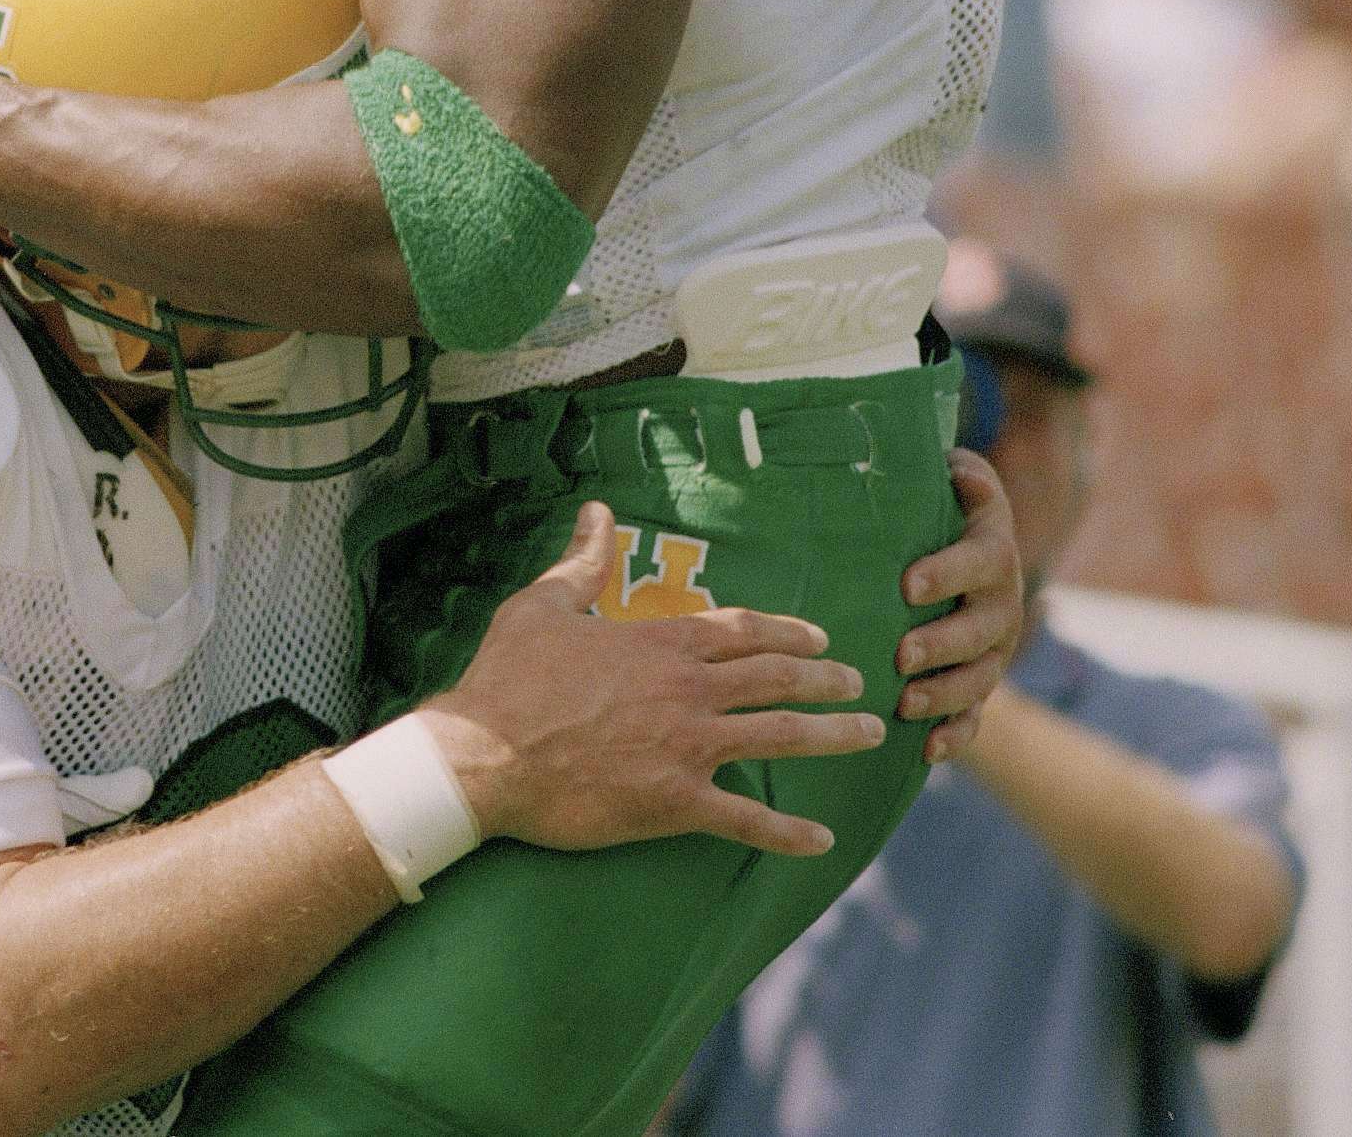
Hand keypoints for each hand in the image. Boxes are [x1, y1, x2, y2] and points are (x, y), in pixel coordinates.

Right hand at [412, 502, 882, 857]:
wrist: (483, 755)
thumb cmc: (508, 678)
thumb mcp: (543, 605)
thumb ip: (583, 562)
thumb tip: (597, 511)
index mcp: (663, 642)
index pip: (744, 630)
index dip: (788, 631)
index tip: (820, 637)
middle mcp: (689, 691)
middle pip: (778, 678)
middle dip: (826, 678)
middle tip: (858, 683)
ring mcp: (689, 748)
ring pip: (782, 738)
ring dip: (832, 735)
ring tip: (868, 733)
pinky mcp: (675, 803)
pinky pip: (746, 819)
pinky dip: (787, 832)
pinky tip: (821, 840)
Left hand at [896, 448, 1024, 762]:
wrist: (957, 546)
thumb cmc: (939, 506)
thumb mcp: (949, 480)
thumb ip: (956, 475)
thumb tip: (958, 473)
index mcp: (993, 551)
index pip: (980, 561)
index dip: (948, 573)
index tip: (908, 585)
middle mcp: (1002, 602)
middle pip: (982, 629)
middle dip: (943, 644)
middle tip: (901, 654)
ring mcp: (993, 648)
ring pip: (980, 678)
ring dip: (946, 693)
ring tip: (907, 703)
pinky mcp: (979, 682)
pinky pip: (976, 715)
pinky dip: (956, 736)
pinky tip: (926, 751)